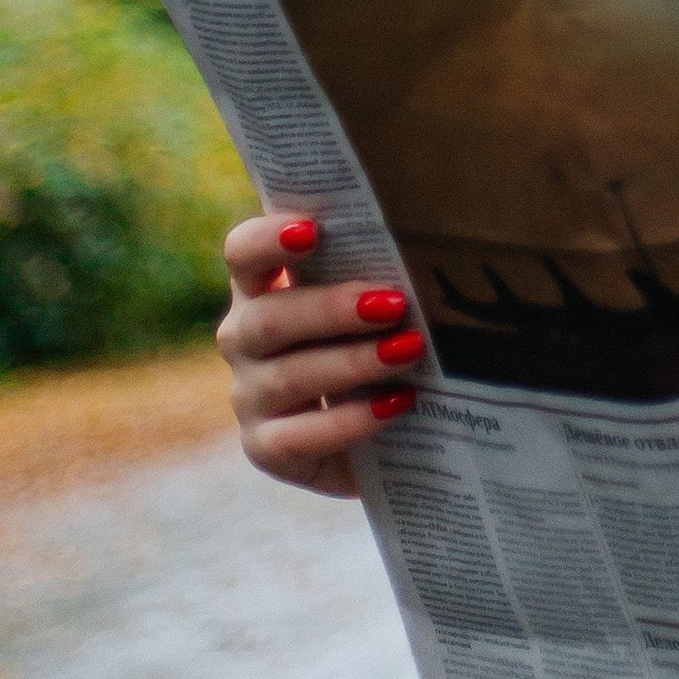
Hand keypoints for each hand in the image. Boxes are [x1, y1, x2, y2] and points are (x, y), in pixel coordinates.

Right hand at [215, 214, 423, 496]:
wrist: (382, 433)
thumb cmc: (380, 337)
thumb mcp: (375, 298)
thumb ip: (382, 266)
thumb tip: (434, 241)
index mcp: (262, 285)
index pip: (243, 252)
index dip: (267, 240)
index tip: (311, 231)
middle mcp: (245, 338)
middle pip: (268, 319)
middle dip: (332, 310)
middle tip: (393, 304)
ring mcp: (249, 396)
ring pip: (287, 377)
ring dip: (352, 362)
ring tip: (408, 350)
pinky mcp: (265, 447)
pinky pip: (298, 436)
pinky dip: (351, 419)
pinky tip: (396, 402)